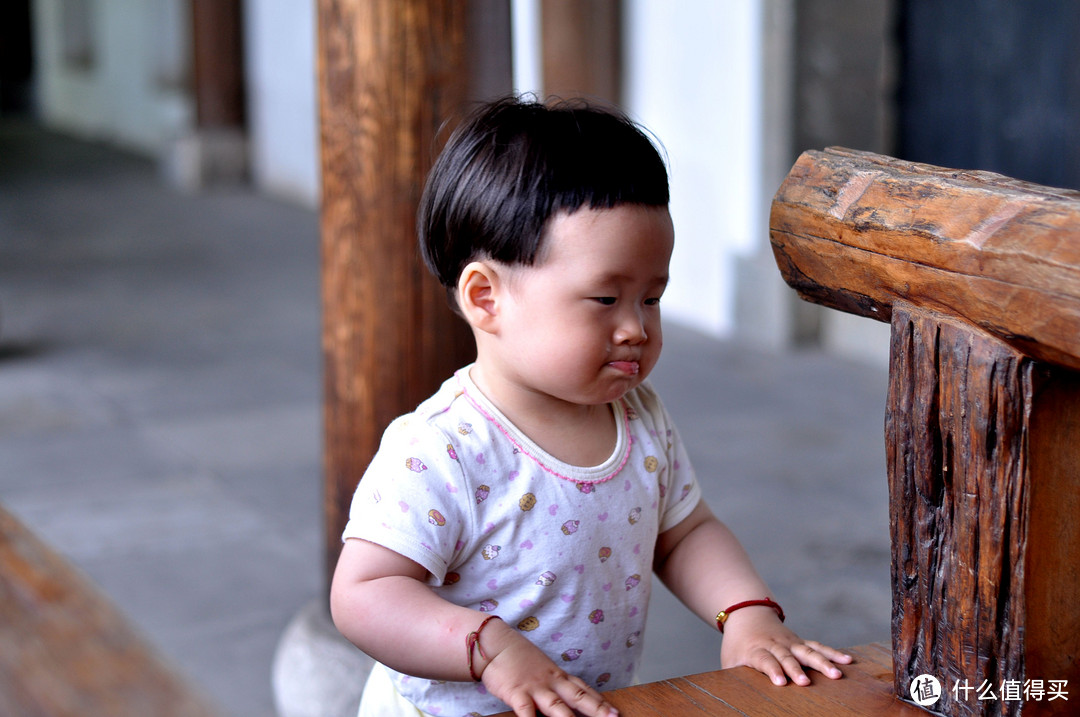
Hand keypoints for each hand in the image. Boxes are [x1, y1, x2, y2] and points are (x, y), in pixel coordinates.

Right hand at [478, 621, 618, 716]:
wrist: (495, 645)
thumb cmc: (517, 658)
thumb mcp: (541, 669)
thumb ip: (553, 683)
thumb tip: (565, 696)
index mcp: (557, 676)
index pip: (583, 689)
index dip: (599, 701)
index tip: (614, 711)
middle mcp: (551, 682)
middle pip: (578, 696)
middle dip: (597, 709)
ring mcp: (535, 688)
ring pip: (557, 706)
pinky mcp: (517, 693)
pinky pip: (527, 712)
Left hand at [719, 606, 851, 686]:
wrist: (747, 615)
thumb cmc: (738, 646)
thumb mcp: (729, 661)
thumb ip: (736, 676)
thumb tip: (737, 699)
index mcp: (756, 650)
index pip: (765, 660)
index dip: (773, 670)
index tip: (781, 682)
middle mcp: (775, 644)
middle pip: (787, 656)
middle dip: (796, 669)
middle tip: (805, 682)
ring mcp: (790, 642)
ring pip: (807, 651)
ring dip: (822, 662)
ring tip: (837, 674)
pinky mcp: (800, 642)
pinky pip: (818, 646)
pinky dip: (832, 652)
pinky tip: (847, 660)